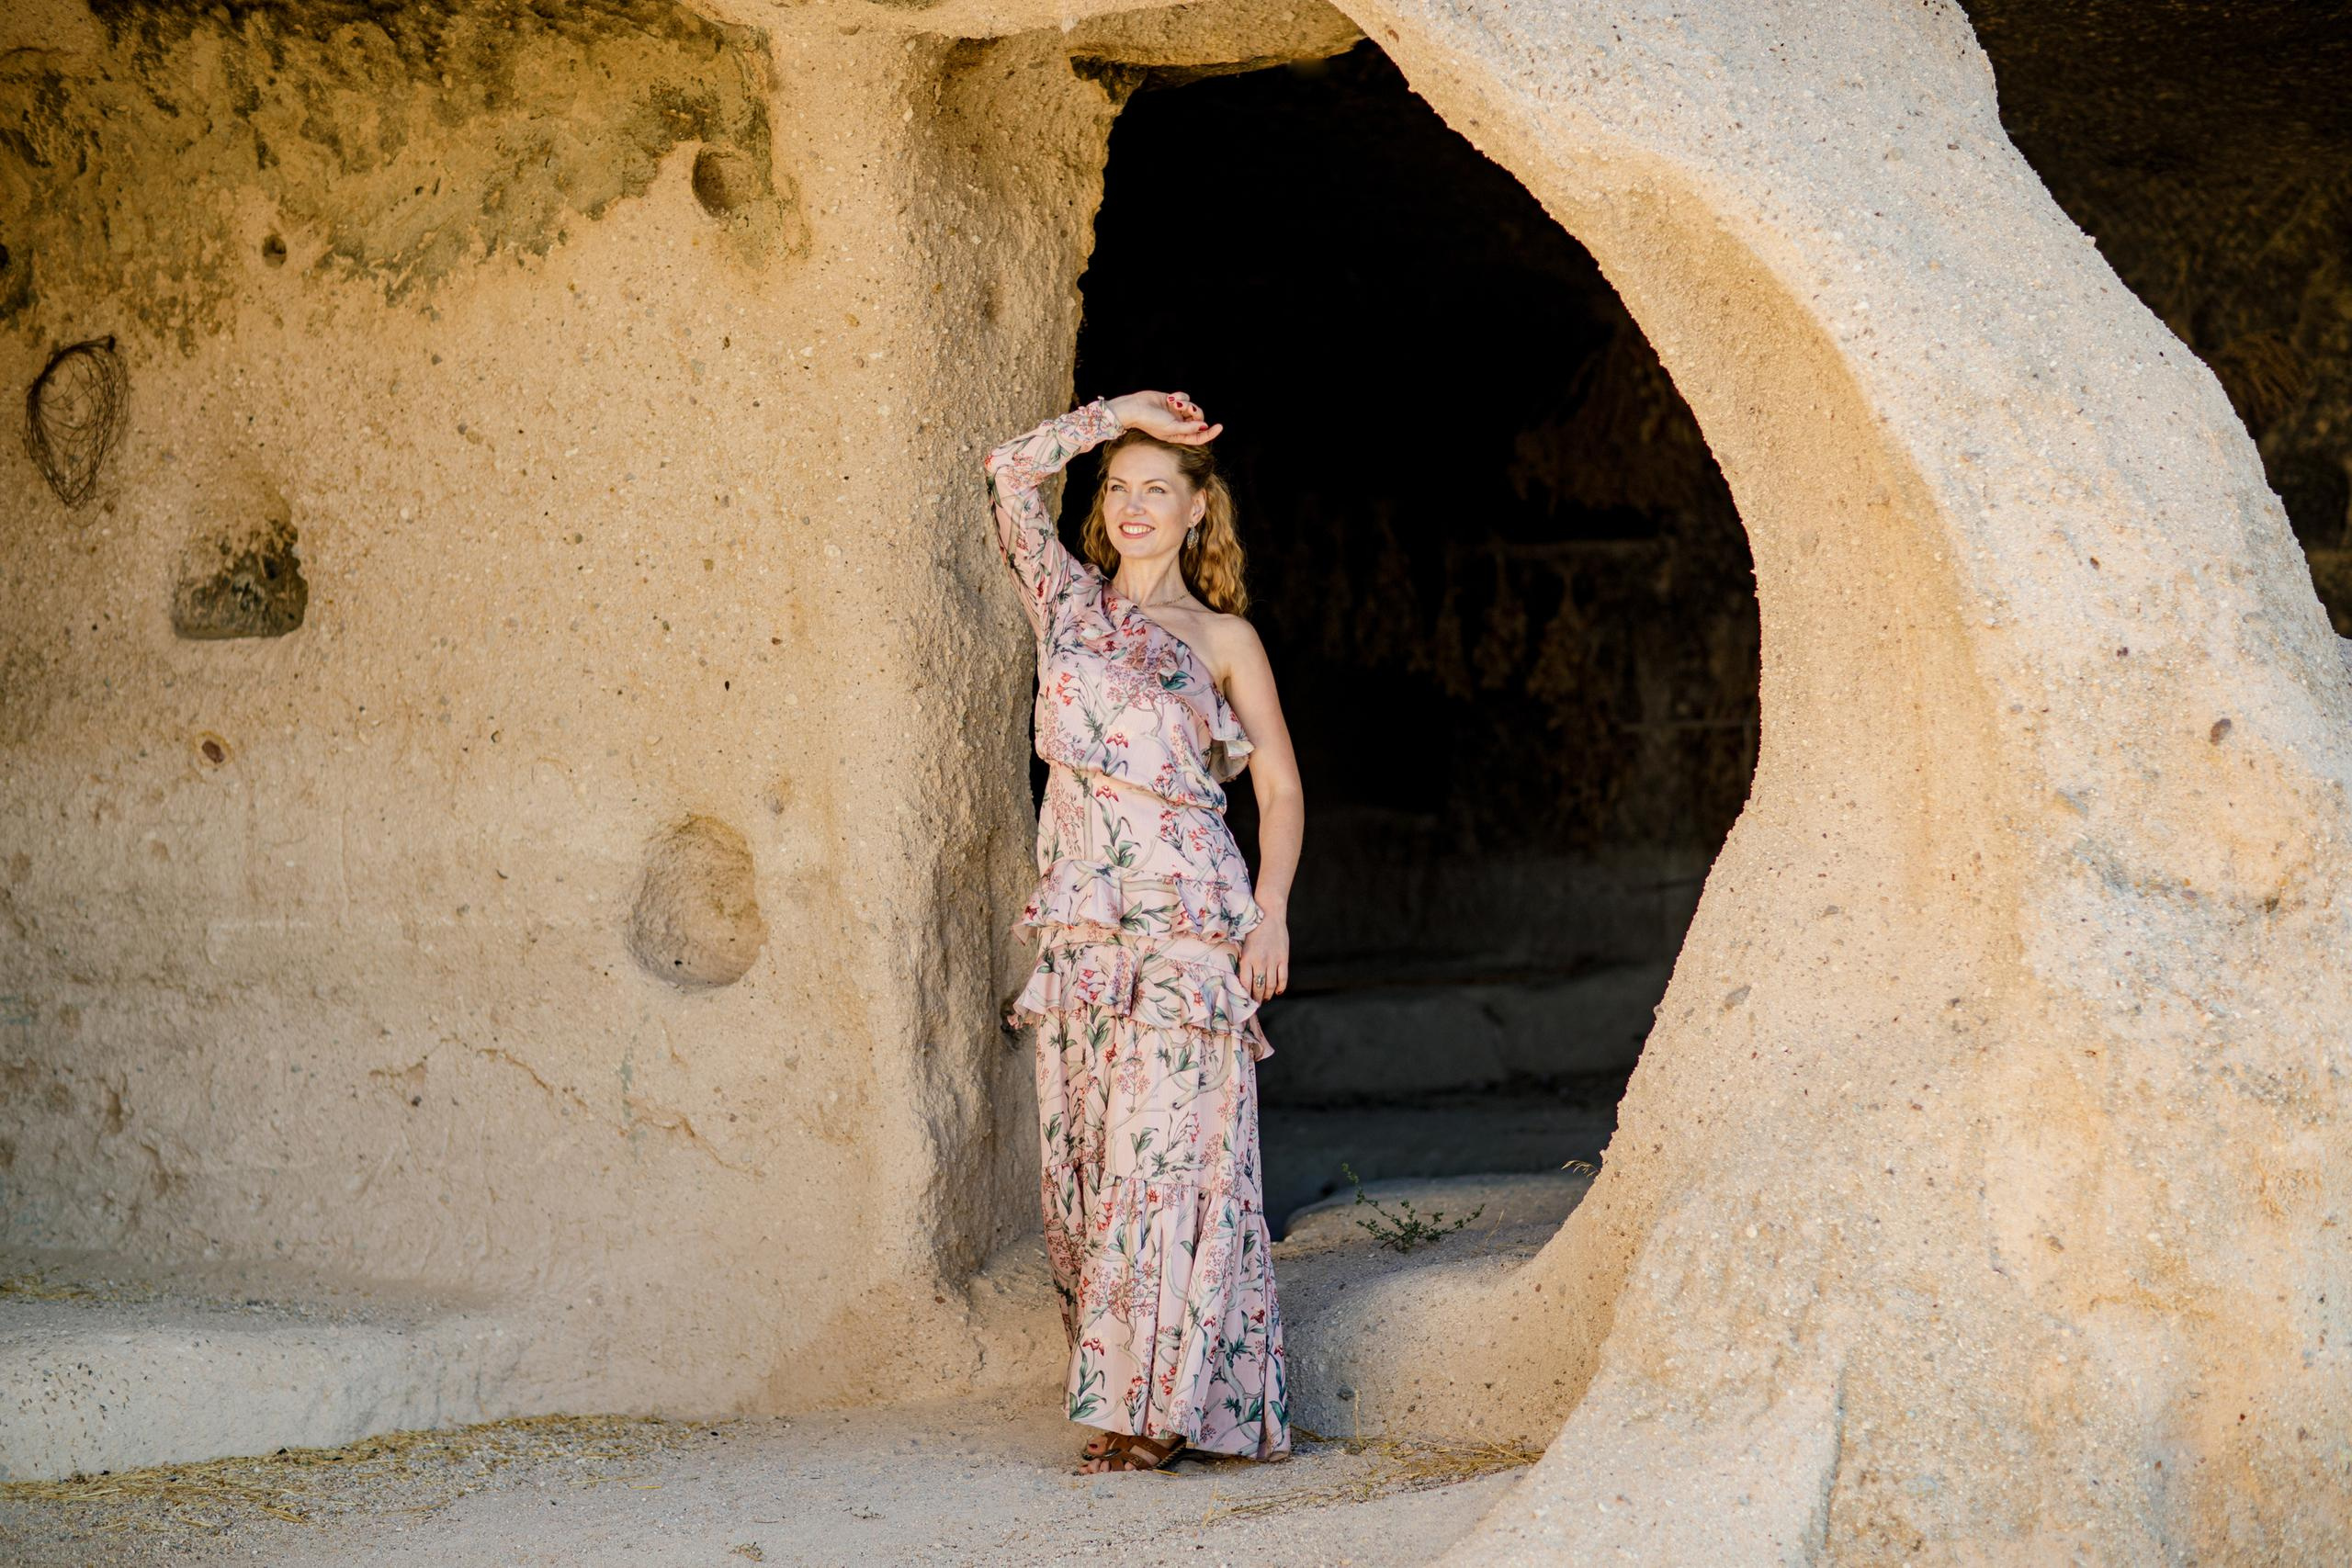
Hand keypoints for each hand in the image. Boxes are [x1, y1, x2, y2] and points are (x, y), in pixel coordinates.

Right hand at [1108, 389, 1222, 445]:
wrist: (1135, 408)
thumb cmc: (1151, 422)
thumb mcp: (1171, 429)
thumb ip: (1189, 429)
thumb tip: (1204, 426)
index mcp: (1178, 435)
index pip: (1198, 437)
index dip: (1210, 433)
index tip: (1219, 426)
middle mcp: (1178, 424)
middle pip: (1198, 419)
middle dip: (1196, 413)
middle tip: (1190, 409)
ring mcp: (1175, 413)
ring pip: (1192, 407)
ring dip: (1187, 404)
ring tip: (1176, 403)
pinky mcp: (1172, 401)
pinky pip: (1185, 397)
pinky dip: (1180, 396)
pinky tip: (1170, 398)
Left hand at [1236, 913, 1288, 1002]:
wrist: (1269, 915)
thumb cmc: (1253, 929)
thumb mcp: (1243, 945)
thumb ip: (1244, 961)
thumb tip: (1243, 979)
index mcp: (1247, 959)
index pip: (1245, 984)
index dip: (1245, 996)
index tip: (1244, 1001)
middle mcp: (1260, 962)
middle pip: (1258, 987)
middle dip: (1256, 998)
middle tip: (1255, 1003)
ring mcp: (1273, 961)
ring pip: (1270, 985)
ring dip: (1267, 994)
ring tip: (1264, 998)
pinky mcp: (1283, 959)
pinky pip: (1283, 978)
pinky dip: (1280, 987)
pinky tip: (1277, 991)